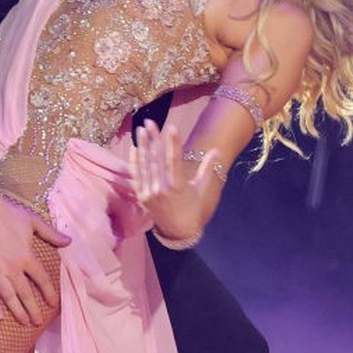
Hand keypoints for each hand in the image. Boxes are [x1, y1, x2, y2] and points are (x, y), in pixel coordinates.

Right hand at [0, 193, 69, 325]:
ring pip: (8, 297)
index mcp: (26, 256)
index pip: (42, 280)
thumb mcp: (32, 221)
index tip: (53, 304)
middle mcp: (12, 267)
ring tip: (24, 322)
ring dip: (17, 311)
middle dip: (33, 309)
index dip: (49, 293)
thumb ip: (51, 234)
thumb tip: (70, 241)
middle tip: (38, 322)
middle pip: (25, 294)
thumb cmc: (6, 213)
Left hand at [130, 120, 219, 240]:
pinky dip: (135, 161)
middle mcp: (162, 188)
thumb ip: (207, 168)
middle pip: (156, 158)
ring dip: (142, 145)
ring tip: (140, 129)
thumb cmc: (193, 208)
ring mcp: (149, 192)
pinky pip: (137, 175)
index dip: (173, 142)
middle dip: (154, 138)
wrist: (178, 231)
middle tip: (150, 122)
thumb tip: (217, 150)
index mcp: (178, 186)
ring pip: (145, 164)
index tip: (172, 126)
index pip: (174, 159)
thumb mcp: (202, 188)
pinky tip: (135, 148)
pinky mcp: (141, 196)